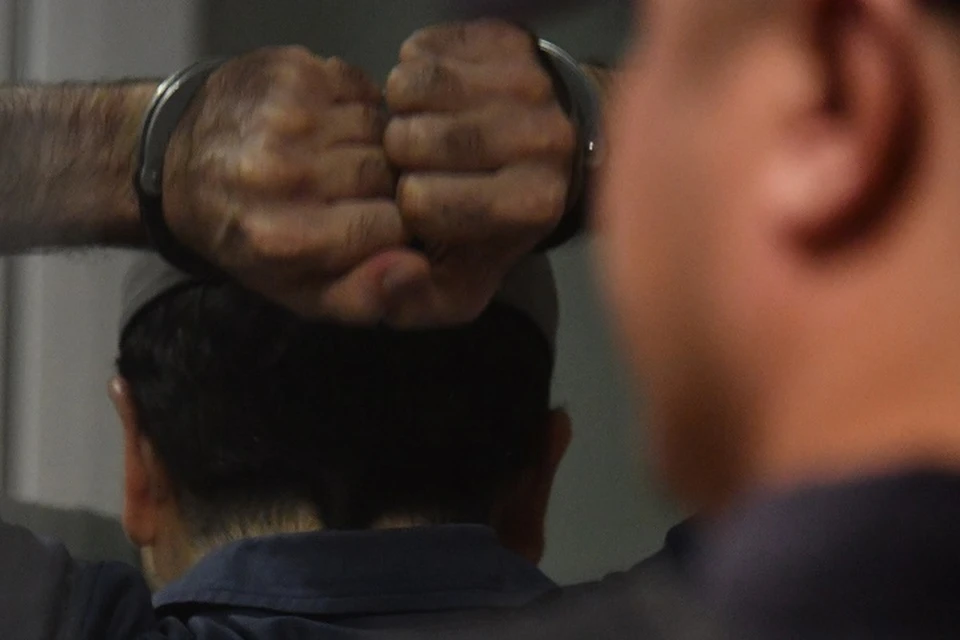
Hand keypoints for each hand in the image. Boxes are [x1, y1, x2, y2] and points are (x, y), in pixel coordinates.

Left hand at [162, 46, 421, 320]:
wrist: (180, 165)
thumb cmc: (249, 238)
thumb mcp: (301, 292)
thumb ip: (362, 296)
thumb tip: (416, 267)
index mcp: (284, 236)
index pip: (393, 228)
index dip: (393, 230)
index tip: (372, 229)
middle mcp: (280, 172)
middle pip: (388, 176)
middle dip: (383, 187)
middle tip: (351, 193)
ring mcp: (283, 114)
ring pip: (381, 128)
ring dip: (374, 144)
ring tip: (340, 158)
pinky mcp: (288, 70)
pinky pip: (363, 87)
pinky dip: (358, 106)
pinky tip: (330, 125)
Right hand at [383, 19, 575, 326]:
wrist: (554, 158)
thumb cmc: (494, 225)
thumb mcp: (456, 286)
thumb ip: (414, 302)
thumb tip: (389, 273)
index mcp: (531, 206)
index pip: (422, 199)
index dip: (407, 203)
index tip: (421, 201)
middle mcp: (544, 140)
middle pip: (414, 138)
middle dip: (399, 152)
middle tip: (415, 160)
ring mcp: (531, 81)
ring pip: (415, 85)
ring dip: (400, 107)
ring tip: (422, 125)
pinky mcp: (511, 38)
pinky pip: (425, 46)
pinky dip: (415, 68)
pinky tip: (437, 95)